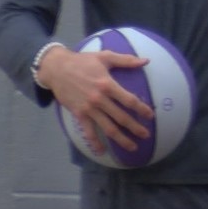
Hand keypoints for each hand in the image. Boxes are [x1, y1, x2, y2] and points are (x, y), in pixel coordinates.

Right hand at [38, 47, 154, 153]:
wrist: (57, 68)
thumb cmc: (83, 61)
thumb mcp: (105, 56)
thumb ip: (126, 60)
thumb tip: (146, 61)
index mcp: (108, 84)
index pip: (129, 100)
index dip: (141, 109)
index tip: (150, 116)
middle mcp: (100, 99)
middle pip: (121, 117)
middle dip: (135, 128)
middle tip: (146, 135)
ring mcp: (89, 109)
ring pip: (107, 128)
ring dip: (121, 139)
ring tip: (132, 147)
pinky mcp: (79, 115)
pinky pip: (88, 132)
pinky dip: (95, 143)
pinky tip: (102, 151)